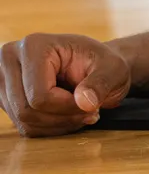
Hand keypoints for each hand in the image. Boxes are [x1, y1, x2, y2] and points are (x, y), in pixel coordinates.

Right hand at [0, 33, 130, 136]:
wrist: (95, 65)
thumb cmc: (102, 63)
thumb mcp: (113, 68)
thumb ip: (101, 83)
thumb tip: (85, 102)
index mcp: (33, 46)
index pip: (40, 96)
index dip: (67, 108)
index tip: (91, 104)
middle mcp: (11, 59)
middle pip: (27, 111)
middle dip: (62, 118)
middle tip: (88, 112)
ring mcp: (4, 78)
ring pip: (24, 121)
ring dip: (57, 125)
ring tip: (79, 112)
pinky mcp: (6, 96)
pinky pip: (24, 126)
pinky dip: (48, 127)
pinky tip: (66, 116)